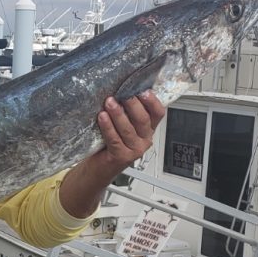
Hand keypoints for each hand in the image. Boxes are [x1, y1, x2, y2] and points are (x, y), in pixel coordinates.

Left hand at [58, 91, 164, 218]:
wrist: (99, 168)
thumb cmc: (109, 143)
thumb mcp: (122, 126)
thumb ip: (126, 112)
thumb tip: (122, 89)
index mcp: (147, 129)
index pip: (158, 113)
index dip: (152, 101)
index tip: (143, 91)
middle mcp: (144, 140)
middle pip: (143, 119)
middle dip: (132, 105)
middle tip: (122, 94)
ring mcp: (134, 150)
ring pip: (128, 129)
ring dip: (118, 114)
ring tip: (109, 102)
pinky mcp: (121, 157)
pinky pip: (114, 139)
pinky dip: (108, 126)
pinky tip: (102, 117)